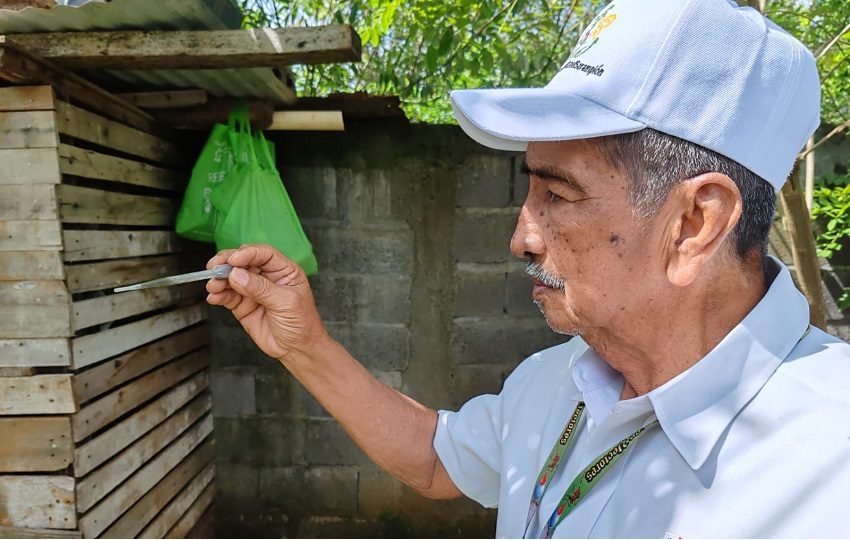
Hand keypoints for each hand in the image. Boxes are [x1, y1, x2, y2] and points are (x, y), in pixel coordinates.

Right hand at [205, 244, 327, 361]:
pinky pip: (227, 296)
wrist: (297, 349)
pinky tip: (214, 297)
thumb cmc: (302, 324)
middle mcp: (267, 277)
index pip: (264, 254)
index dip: (247, 254)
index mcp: (283, 271)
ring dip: (220, 280)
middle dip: (227, 263)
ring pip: (232, 278)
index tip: (234, 260)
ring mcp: (253, 291)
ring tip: (213, 286)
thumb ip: (261, 288)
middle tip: (215, 268)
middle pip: (244, 262)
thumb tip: (237, 275)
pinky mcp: (242, 305)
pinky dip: (218, 295)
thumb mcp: (285, 302)